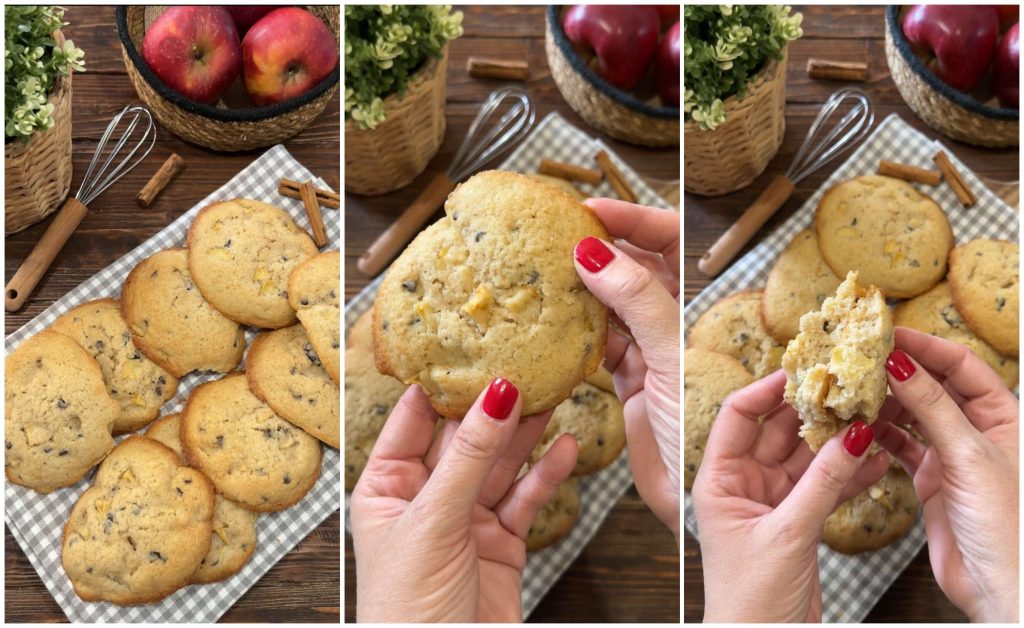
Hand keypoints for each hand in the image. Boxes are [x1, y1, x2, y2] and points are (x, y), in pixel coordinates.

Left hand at [351, 380, 577, 621]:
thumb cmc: (408, 609)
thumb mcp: (434, 521)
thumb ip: (468, 457)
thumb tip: (493, 396)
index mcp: (385, 489)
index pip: (412, 423)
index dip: (439, 386)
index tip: (466, 347)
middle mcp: (424, 500)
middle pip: (463, 441)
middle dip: (492, 407)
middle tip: (523, 367)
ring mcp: (465, 522)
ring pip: (498, 466)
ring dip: (524, 435)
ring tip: (551, 396)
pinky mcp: (500, 545)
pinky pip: (525, 500)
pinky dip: (545, 475)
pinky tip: (564, 447)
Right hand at [573, 198, 679, 537]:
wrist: (691, 497)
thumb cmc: (698, 429)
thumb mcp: (670, 358)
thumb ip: (637, 304)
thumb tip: (595, 254)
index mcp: (692, 309)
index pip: (666, 245)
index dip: (633, 220)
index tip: (591, 208)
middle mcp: (669, 325)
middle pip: (634, 270)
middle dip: (600, 248)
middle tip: (555, 234)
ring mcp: (647, 353)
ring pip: (609, 306)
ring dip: (582, 288)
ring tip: (545, 269)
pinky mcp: (626, 382)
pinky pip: (596, 345)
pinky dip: (574, 333)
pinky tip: (551, 322)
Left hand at [694, 370, 888, 621]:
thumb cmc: (749, 598)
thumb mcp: (788, 533)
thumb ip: (822, 483)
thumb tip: (852, 434)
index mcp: (718, 479)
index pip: (739, 415)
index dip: (768, 389)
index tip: (804, 370)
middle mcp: (741, 484)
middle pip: (777, 431)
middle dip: (813, 410)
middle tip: (849, 388)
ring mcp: (770, 502)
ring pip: (806, 458)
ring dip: (837, 441)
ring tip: (873, 417)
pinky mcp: (796, 522)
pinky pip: (823, 487)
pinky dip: (848, 474)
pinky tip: (878, 460)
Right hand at [874, 328, 1018, 621]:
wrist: (1000, 589)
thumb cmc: (1006, 525)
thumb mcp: (967, 455)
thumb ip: (931, 406)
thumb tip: (899, 362)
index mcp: (1004, 417)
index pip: (961, 365)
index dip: (925, 347)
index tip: (887, 335)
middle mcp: (978, 431)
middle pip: (933, 386)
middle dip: (898, 371)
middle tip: (859, 358)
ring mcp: (953, 455)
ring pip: (912, 415)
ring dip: (883, 402)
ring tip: (852, 390)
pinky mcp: (931, 480)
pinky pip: (900, 446)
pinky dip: (878, 435)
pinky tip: (857, 427)